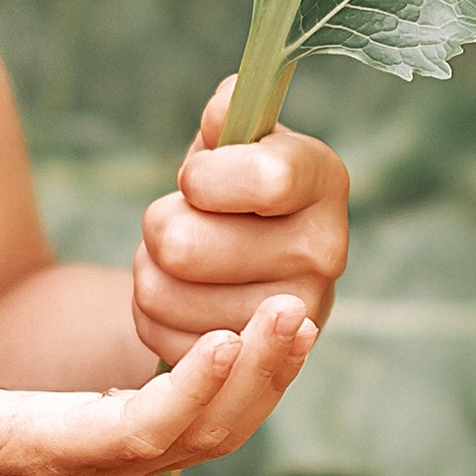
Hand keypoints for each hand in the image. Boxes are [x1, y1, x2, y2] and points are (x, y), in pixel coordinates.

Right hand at [0, 298, 317, 475]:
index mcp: (47, 455)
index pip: (139, 431)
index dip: (189, 391)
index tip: (230, 337)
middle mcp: (97, 471)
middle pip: (200, 438)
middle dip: (253, 380)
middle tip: (294, 311)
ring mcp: (118, 467)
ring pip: (213, 435)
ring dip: (261, 382)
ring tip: (298, 318)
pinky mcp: (126, 452)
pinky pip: (202, 427)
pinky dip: (242, 386)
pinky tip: (269, 338)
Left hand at [131, 78, 348, 369]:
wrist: (247, 265)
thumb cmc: (230, 186)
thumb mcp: (229, 138)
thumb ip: (226, 111)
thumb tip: (224, 112)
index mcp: (324, 180)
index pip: (263, 180)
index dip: (203, 179)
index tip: (195, 179)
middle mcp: (327, 251)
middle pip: (184, 246)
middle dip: (159, 225)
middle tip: (177, 222)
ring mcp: (296, 317)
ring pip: (161, 292)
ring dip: (148, 270)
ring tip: (176, 260)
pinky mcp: (256, 364)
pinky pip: (160, 336)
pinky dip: (152, 315)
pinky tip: (181, 300)